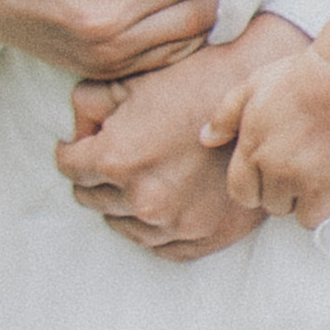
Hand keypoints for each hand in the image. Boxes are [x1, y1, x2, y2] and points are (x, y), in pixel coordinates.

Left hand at [53, 21, 306, 258]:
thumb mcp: (132, 82)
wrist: (259, 101)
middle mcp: (144, 199)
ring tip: (140, 178)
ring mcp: (177, 224)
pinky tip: (161, 204)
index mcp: (118, 159)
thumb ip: (89, 105)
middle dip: (97, 176)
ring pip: (125, 226)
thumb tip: (76, 130)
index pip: (70, 167)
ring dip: (124, 204)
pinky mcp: (206, 238)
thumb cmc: (196, 81)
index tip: (79, 145)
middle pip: (94, 198)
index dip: (72, 150)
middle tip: (112, 158)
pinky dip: (155, 229)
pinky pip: (162, 247)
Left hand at [200, 47, 329, 229]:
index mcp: (255, 153)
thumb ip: (225, 116)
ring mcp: (317, 183)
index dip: (255, 189)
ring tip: (324, 175)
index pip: (243, 196)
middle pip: (277, 208)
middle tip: (300, 167)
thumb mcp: (251, 87)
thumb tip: (206, 139)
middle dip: (286, 193)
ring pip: (310, 217)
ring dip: (316, 201)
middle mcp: (283, 174)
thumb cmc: (298, 78)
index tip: (268, 178)